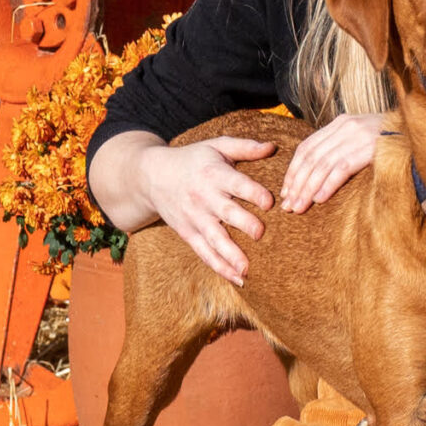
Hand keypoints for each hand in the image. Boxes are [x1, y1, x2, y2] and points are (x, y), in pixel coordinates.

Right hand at [132, 136, 274, 285]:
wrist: (153, 176)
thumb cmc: (193, 159)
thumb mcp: (216, 146)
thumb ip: (245, 147)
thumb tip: (273, 147)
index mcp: (215, 174)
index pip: (236, 184)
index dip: (253, 193)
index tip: (269, 202)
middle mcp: (204, 197)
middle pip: (226, 213)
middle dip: (243, 224)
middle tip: (260, 234)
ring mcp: (195, 218)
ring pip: (214, 239)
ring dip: (230, 255)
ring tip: (247, 270)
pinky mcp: (189, 234)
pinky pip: (205, 253)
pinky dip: (220, 267)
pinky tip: (239, 279)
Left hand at [279, 111, 389, 212]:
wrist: (421, 133)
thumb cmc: (391, 142)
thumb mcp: (361, 139)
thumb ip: (341, 149)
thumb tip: (318, 176)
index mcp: (340, 123)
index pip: (307, 147)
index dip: (293, 171)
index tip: (286, 191)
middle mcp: (346, 126)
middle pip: (311, 157)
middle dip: (297, 183)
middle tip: (288, 206)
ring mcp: (358, 136)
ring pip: (323, 164)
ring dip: (308, 188)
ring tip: (300, 207)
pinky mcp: (370, 147)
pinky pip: (343, 167)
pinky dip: (329, 183)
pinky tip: (320, 198)